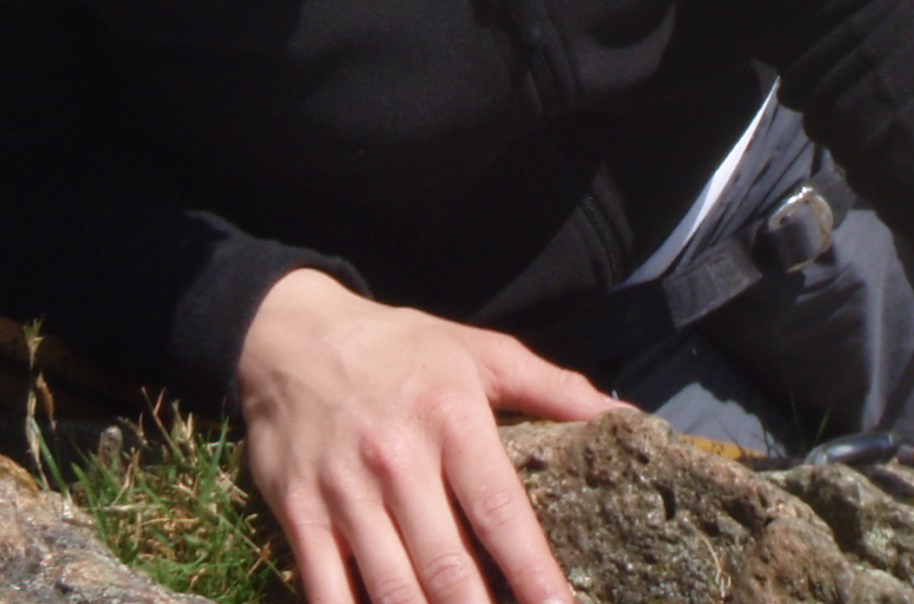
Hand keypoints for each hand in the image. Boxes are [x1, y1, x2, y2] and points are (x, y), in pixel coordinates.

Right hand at [238, 267, 612, 603]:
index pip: (501, 512)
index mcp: (451, 417)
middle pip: (449, 567)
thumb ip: (551, 386)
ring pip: (394, 591)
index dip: (535, 574)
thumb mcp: (478, 351)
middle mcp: (398, 459)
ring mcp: (345, 492)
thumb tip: (622, 415)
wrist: (290, 335)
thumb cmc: (400, 348)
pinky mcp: (300, 516)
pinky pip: (329, 595)